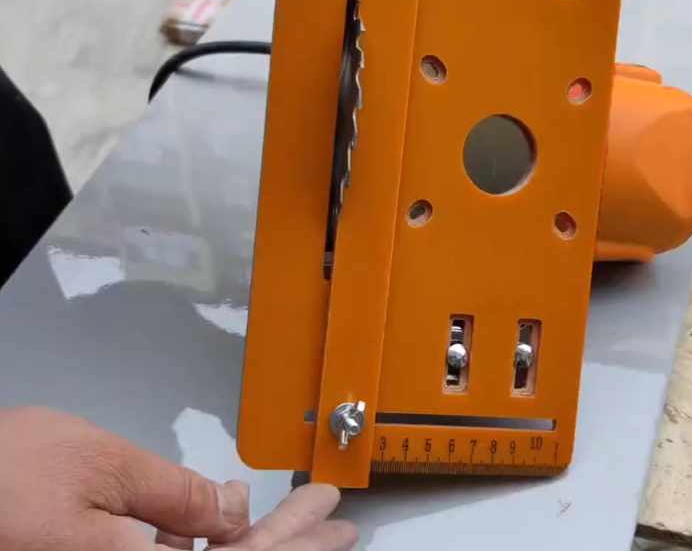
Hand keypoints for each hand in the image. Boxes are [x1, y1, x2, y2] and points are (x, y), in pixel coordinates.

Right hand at [0, 407, 356, 550]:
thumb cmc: (12, 475)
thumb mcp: (104, 471)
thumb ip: (176, 495)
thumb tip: (236, 510)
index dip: (292, 544)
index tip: (331, 519)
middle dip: (291, 544)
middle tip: (336, 523)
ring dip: (261, 539)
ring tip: (304, 517)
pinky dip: (211, 537)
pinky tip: (231, 522)